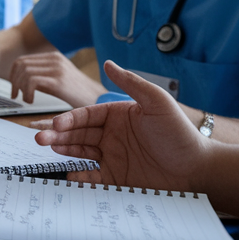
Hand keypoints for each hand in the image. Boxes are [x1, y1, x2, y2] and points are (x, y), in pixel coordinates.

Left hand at [8, 52, 106, 107]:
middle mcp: (54, 60)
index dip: (13, 75)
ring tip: (25, 99)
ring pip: (24, 72)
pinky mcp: (58, 81)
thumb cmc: (78, 93)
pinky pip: (31, 81)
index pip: (22, 60)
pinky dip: (26, 92)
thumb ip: (43, 74)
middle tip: (16, 95)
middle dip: (14, 81)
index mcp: (53, 57)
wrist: (99, 99)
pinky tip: (31, 101)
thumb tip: (21, 78)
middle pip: (20, 65)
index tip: (14, 89)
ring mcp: (57, 69)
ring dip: (19, 87)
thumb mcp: (59, 78)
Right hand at [34, 61, 210, 190]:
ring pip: (80, 152)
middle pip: (78, 133)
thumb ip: (131, 82)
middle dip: (58, 135)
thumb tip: (108, 62)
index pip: (87, 115)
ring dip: (63, 150)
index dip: (70, 119)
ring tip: (48, 150)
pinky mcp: (116, 177)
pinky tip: (71, 172)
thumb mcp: (156, 102)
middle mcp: (112, 135)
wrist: (197, 168)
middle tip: (40, 138)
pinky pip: (92, 176)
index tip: (56, 124)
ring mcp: (112, 156)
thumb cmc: (179, 134)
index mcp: (118, 116)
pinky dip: (80, 175)